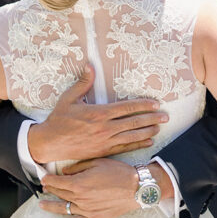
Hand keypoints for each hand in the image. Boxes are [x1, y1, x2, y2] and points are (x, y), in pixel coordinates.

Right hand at [27, 65, 167, 164]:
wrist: (50, 143)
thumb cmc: (59, 119)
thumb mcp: (68, 98)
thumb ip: (82, 83)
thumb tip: (90, 66)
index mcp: (99, 113)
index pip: (126, 108)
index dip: (143, 105)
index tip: (155, 103)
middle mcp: (105, 128)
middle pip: (134, 122)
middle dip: (151, 118)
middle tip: (166, 116)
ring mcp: (105, 141)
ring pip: (132, 136)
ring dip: (148, 131)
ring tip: (160, 127)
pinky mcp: (103, 151)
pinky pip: (124, 148)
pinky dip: (138, 145)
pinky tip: (148, 142)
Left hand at [39, 158, 172, 217]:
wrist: (136, 188)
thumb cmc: (118, 172)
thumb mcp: (97, 162)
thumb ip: (78, 167)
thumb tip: (64, 171)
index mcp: (79, 183)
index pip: (57, 181)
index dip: (48, 179)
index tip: (44, 177)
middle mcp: (79, 198)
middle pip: (60, 193)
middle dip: (50, 189)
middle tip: (44, 187)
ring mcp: (86, 210)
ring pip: (63, 208)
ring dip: (51, 205)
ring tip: (42, 203)